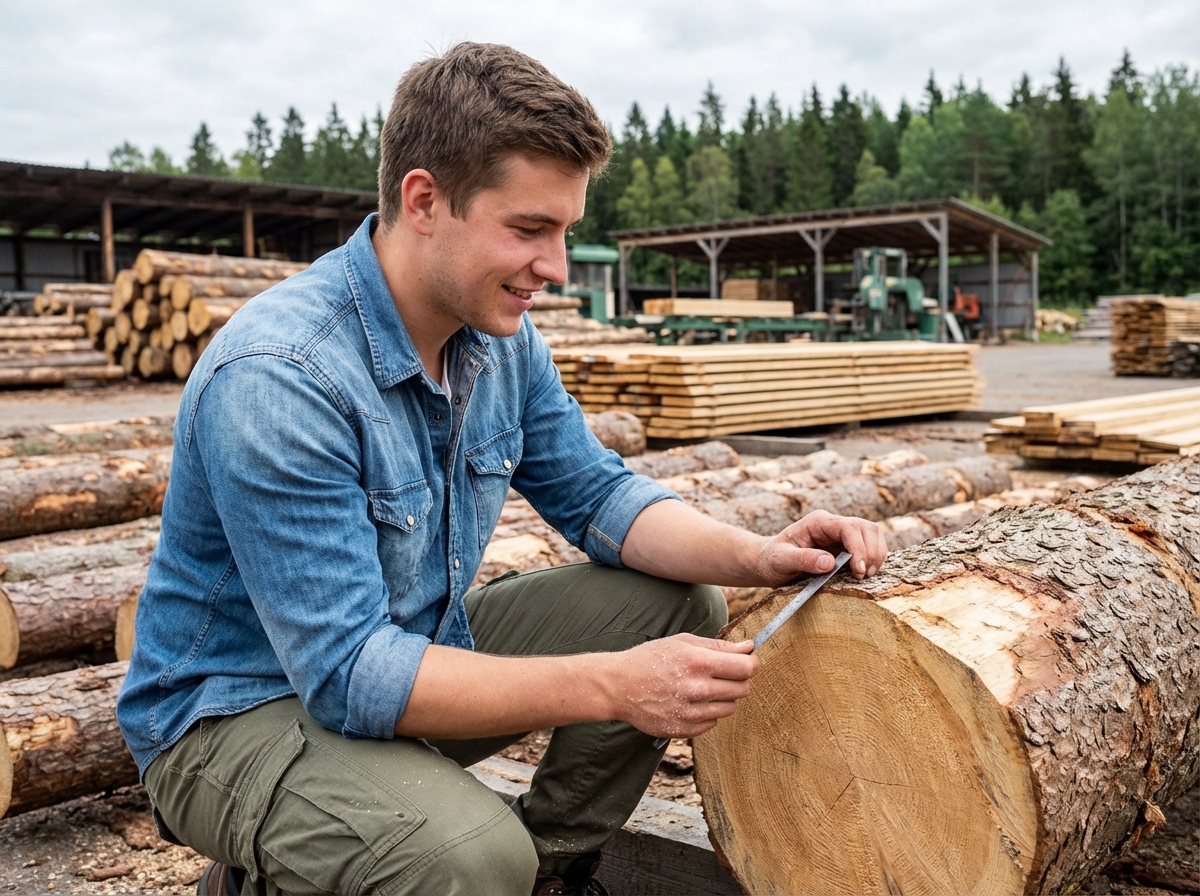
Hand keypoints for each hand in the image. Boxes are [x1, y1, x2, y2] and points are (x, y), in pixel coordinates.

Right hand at [607, 633, 757, 738]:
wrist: (619, 686)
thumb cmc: (651, 659)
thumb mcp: (683, 642)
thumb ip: (719, 646)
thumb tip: (749, 647)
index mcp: (698, 662)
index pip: (746, 668)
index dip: (750, 663)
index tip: (746, 662)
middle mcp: (697, 689)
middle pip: (742, 689)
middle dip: (738, 680)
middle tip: (721, 674)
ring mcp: (690, 713)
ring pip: (730, 708)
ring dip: (723, 697)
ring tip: (703, 688)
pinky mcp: (684, 730)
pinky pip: (713, 722)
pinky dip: (708, 712)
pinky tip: (691, 701)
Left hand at [753, 509, 887, 585]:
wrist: (767, 563)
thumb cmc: (771, 560)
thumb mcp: (781, 560)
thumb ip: (803, 559)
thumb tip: (829, 562)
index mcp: (818, 522)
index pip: (849, 527)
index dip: (859, 547)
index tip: (858, 570)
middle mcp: (833, 525)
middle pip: (867, 529)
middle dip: (871, 552)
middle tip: (863, 575)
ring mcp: (841, 535)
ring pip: (873, 536)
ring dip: (876, 555)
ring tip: (865, 576)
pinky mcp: (846, 548)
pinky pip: (869, 548)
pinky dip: (873, 560)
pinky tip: (864, 574)